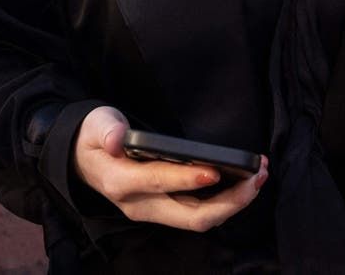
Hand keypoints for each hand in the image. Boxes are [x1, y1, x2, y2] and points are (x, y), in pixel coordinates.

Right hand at [73, 106, 268, 232]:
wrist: (85, 159)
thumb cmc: (95, 138)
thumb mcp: (96, 125)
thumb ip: (107, 129)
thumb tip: (117, 138)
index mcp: (120, 183)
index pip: (158, 183)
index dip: (187, 179)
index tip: (216, 170)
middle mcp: (140, 205)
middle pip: (191, 216)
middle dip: (229, 201)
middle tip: (257, 176)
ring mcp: (155, 211)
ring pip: (200, 219)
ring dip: (234, 202)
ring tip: (259, 176)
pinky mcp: (167, 209)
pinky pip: (200, 213)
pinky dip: (226, 200)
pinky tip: (245, 182)